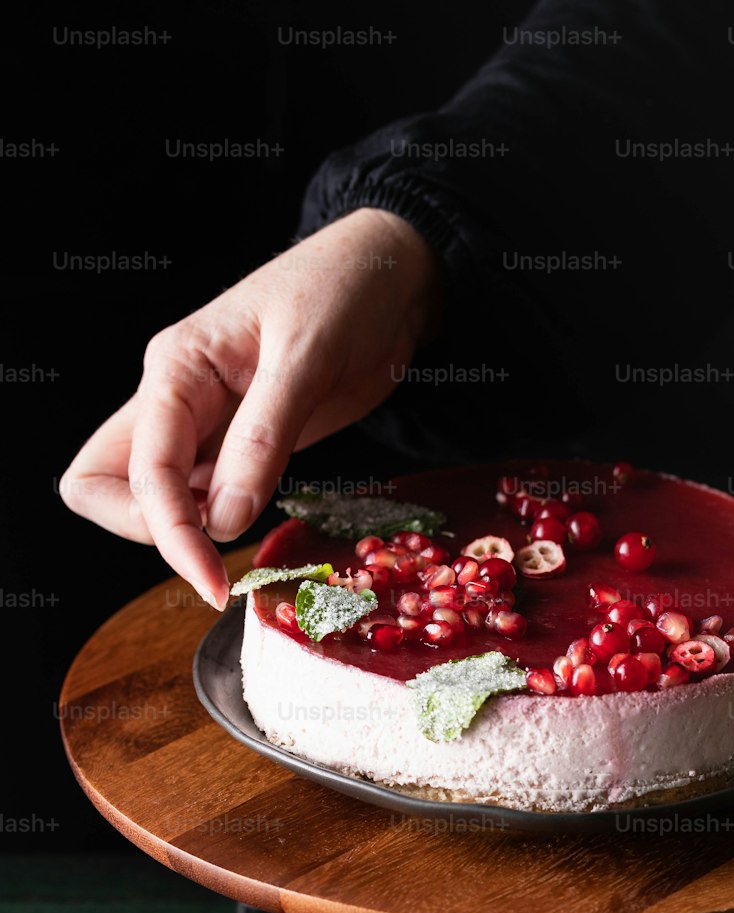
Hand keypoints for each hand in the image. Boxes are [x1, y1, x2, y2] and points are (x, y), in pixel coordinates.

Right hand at [60, 209, 442, 607]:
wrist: (388, 274)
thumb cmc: (345, 292)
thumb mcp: (308, 358)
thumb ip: (264, 438)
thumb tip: (222, 519)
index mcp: (177, 368)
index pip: (142, 470)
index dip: (169, 531)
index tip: (212, 577)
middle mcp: (175, 398)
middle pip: (105, 483)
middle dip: (148, 531)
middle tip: (211, 560)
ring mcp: (201, 423)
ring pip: (149, 493)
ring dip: (182, 532)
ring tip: (239, 550)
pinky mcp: (236, 442)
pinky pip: (199, 493)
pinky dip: (215, 522)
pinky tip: (254, 527)